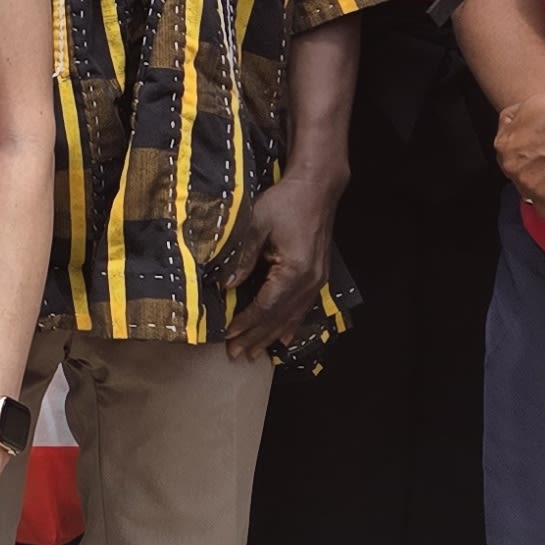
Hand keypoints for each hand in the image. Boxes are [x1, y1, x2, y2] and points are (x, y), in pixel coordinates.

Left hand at [219, 160, 343, 358]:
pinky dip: (291, 326)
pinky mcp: (319, 277)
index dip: (245, 323)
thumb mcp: (256, 224)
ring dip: (272, 336)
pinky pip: (304, 308)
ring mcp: (317, 281)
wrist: (317, 189)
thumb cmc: (285, 202)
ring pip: (292, 317)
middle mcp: (309, 281)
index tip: (227, 335)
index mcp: (294, 271)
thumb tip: (225, 286)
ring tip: (255, 354)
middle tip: (236, 355)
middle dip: (256, 337)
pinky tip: (283, 339)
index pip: (265, 306)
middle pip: (279, 318)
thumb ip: (241, 257)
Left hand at [493, 88, 544, 208]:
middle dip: (536, 172)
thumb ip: (513, 121)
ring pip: (532, 192)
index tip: (544, 156)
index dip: (530, 156)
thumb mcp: (529, 104)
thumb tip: (509, 127)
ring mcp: (527, 184)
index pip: (511, 157)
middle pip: (520, 175)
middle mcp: (510, 166)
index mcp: (504, 145)